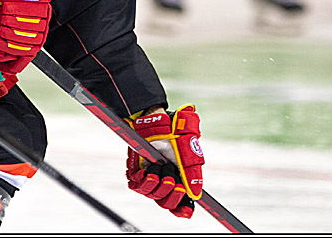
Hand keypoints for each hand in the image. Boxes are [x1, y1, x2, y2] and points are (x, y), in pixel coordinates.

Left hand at [125, 104, 203, 218]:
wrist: (156, 118)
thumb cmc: (174, 132)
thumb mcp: (188, 151)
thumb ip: (192, 173)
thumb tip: (195, 194)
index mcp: (179, 178)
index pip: (179, 203)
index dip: (182, 209)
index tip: (186, 212)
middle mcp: (164, 180)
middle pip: (166, 203)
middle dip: (172, 195)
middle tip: (173, 180)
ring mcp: (149, 176)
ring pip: (153, 195)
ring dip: (159, 185)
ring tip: (162, 169)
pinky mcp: (136, 170)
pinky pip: (137, 186)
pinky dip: (145, 182)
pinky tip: (150, 172)